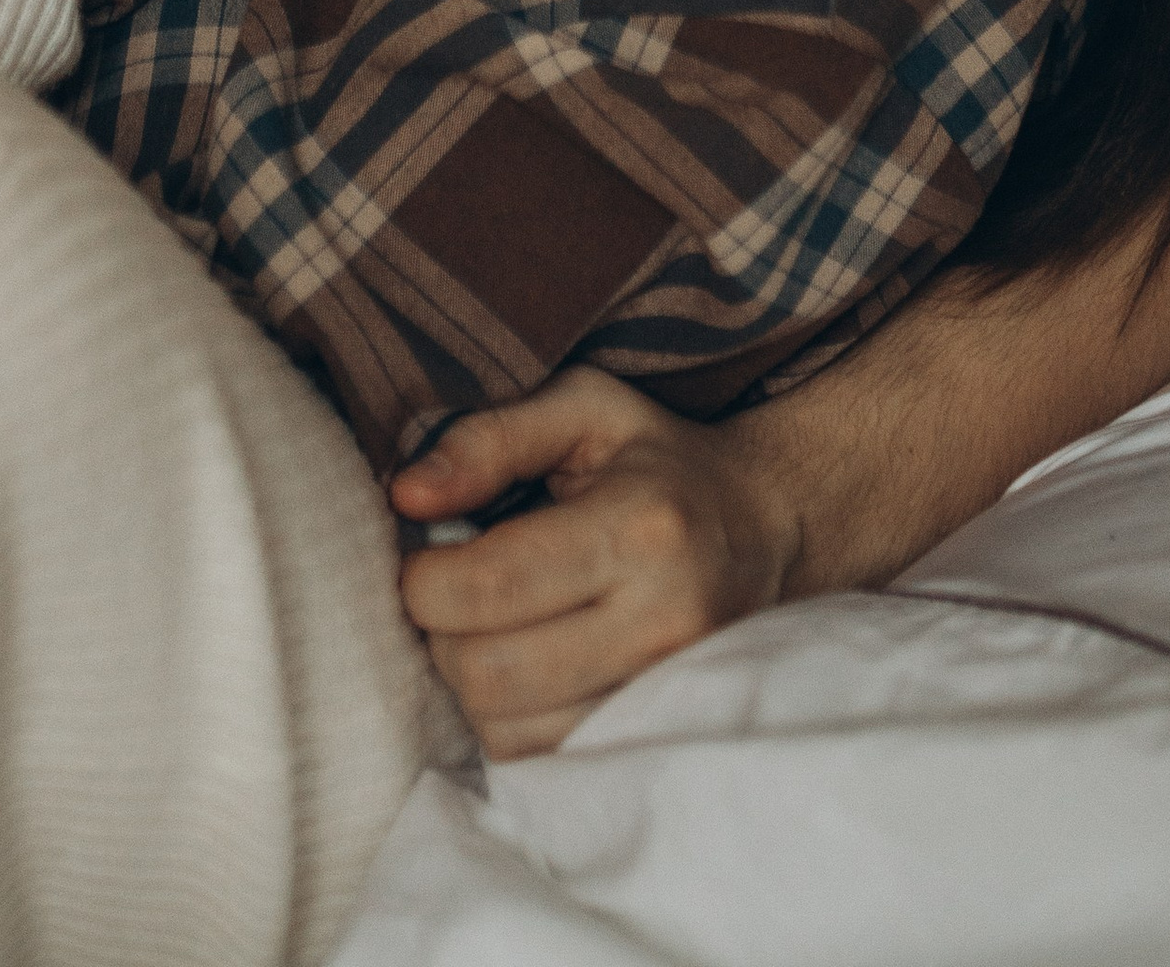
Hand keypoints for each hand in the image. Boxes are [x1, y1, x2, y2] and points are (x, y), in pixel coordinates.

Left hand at [393, 370, 800, 757]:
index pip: (491, 586)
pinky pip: (539, 761)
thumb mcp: (581, 407)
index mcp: (641, 529)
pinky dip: (507, 719)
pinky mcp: (654, 739)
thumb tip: (404, 497)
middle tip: (452, 592)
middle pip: (488, 674)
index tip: (424, 554)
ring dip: (470, 683)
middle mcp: (662, 625)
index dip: (423, 579)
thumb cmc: (657, 458)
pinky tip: (523, 663)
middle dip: (440, 635)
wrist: (765, 527)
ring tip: (492, 625)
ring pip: (506, 732)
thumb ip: (488, 440)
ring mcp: (664, 696)